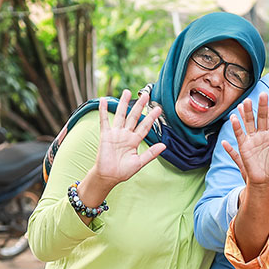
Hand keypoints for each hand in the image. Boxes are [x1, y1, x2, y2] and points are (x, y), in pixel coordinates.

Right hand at [77, 90, 164, 212]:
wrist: (109, 176)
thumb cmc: (124, 171)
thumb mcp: (140, 162)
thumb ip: (151, 153)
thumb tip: (164, 145)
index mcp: (135, 141)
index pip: (145, 126)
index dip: (151, 118)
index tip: (158, 109)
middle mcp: (126, 135)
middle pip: (134, 117)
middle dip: (140, 106)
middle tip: (146, 94)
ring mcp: (116, 134)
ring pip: (121, 115)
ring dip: (123, 104)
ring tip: (126, 92)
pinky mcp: (105, 135)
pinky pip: (104, 121)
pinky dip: (104, 111)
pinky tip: (104, 100)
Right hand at [223, 93, 268, 194]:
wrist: (265, 182)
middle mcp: (263, 134)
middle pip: (262, 117)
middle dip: (263, 106)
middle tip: (263, 94)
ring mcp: (253, 139)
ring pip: (250, 122)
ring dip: (247, 112)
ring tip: (246, 101)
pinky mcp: (244, 146)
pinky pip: (240, 134)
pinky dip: (237, 126)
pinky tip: (234, 117)